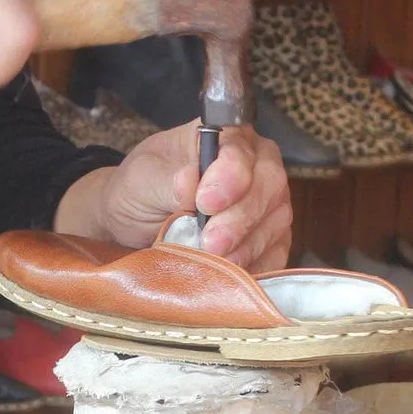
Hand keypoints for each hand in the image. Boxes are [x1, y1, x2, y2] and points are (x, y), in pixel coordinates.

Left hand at [54, 121, 291, 273]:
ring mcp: (268, 205)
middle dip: (240, 218)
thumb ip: (164, 180)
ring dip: (245, 247)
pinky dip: (255, 267)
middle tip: (210, 241)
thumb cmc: (141, 192)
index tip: (204, 202)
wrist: (137, 226)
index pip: (241, 149)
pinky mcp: (270, 241)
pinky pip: (275, 255)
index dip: (229, 176)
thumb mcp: (139, 180)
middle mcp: (256, 166)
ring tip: (212, 259)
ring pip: (275, 223)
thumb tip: (188, 182)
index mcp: (224, 138)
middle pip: (269, 186)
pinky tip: (229, 275)